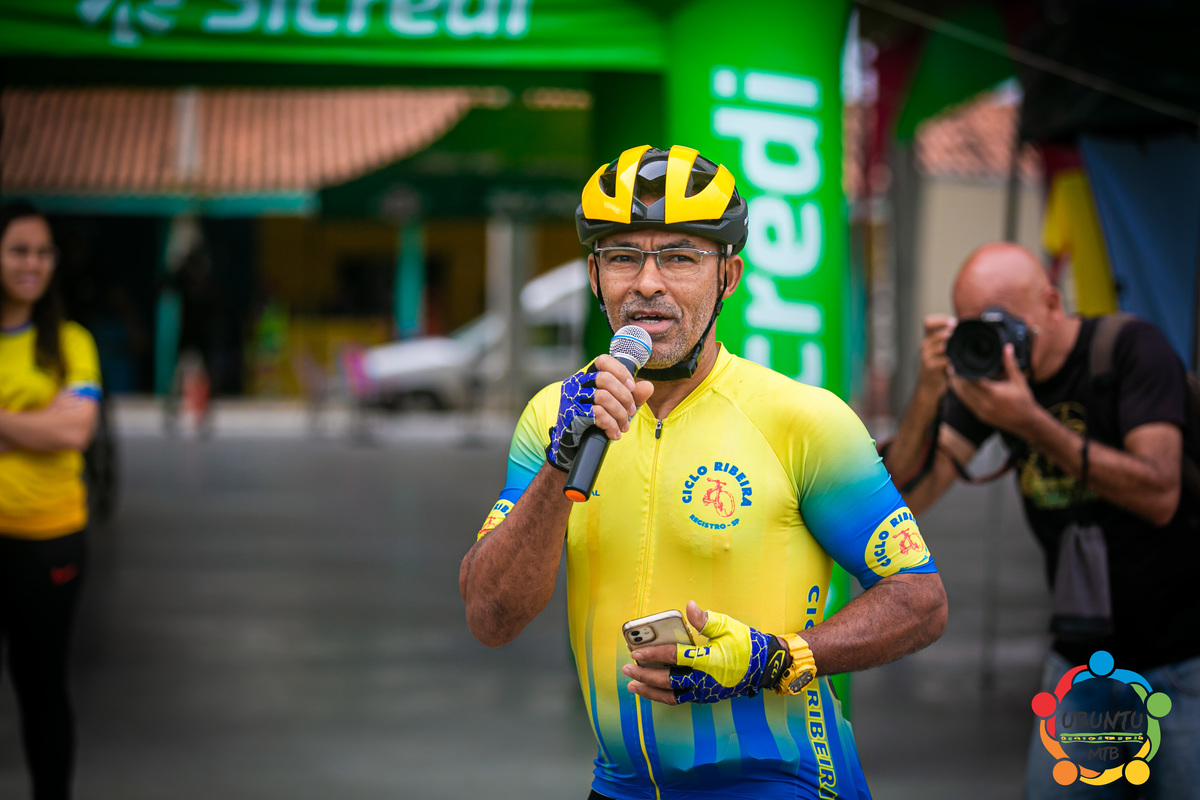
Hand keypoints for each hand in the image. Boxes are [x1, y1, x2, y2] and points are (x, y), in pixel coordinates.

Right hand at [545, 355, 652, 471]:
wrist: (574, 444)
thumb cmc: (595, 421)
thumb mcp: (618, 406)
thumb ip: (633, 396)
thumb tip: (648, 386)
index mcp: (587, 377)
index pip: (603, 361)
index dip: (620, 371)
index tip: (632, 387)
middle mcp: (577, 383)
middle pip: (605, 379)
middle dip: (624, 396)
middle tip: (632, 411)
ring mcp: (572, 398)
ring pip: (602, 397)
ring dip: (619, 413)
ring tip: (624, 425)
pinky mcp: (572, 413)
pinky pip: (597, 414)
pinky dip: (611, 425)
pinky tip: (614, 433)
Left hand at [623, 601, 784, 705]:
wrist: (765, 666)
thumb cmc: (747, 644)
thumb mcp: (728, 627)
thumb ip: (706, 620)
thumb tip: (689, 607)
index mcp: (708, 661)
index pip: (674, 657)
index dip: (653, 655)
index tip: (636, 653)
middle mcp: (704, 680)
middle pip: (667, 681)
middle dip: (645, 675)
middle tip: (628, 669)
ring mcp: (705, 692)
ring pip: (672, 696)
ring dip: (650, 691)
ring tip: (633, 685)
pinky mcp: (706, 697)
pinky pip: (680, 699)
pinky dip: (664, 695)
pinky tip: (653, 689)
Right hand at [917, 314, 955, 397]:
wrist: (928, 387)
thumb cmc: (937, 366)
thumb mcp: (939, 350)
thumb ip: (946, 339)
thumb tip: (962, 328)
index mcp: (928, 339)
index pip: (928, 322)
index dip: (941, 320)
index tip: (953, 323)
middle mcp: (925, 346)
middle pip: (938, 334)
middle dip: (950, 334)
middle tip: (958, 338)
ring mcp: (926, 357)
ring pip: (942, 346)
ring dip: (951, 348)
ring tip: (956, 352)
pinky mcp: (930, 368)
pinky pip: (944, 361)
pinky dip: (951, 362)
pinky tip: (953, 366)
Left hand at [948, 343, 1040, 434]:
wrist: (1026, 422)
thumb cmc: (1023, 400)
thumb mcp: (1018, 380)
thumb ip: (1010, 364)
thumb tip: (1007, 347)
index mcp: (994, 393)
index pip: (972, 381)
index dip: (963, 373)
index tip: (958, 364)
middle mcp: (985, 403)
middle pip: (964, 389)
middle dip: (956, 378)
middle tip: (952, 368)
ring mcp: (981, 411)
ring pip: (963, 397)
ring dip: (956, 387)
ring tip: (952, 376)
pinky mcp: (980, 416)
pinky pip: (967, 404)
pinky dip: (962, 395)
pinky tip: (959, 389)